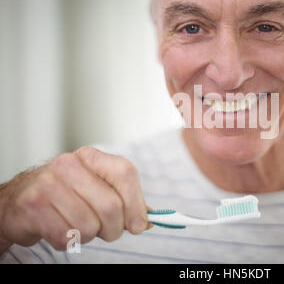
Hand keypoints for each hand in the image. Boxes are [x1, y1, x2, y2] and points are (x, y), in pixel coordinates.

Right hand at [0, 146, 151, 252]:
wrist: (18, 202)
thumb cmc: (65, 196)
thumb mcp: (97, 189)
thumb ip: (125, 201)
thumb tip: (149, 219)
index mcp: (91, 157)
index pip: (125, 173)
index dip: (137, 202)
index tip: (140, 224)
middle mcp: (69, 165)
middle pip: (111, 205)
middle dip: (114, 228)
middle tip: (106, 231)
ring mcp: (48, 184)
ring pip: (89, 225)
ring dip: (88, 235)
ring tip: (76, 226)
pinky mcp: (32, 206)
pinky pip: (65, 236)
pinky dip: (68, 242)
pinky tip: (60, 230)